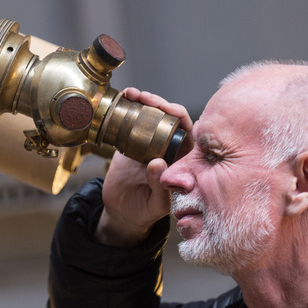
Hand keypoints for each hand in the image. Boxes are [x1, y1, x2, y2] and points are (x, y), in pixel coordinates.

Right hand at [96, 88, 192, 246]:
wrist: (121, 212)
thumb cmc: (144, 211)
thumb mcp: (155, 204)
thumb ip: (159, 186)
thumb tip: (157, 162)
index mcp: (181, 159)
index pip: (187, 130)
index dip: (177, 115)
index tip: (164, 108)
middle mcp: (167, 147)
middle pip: (167, 116)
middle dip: (157, 102)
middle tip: (144, 97)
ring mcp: (148, 143)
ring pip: (150, 115)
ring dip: (142, 101)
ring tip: (130, 94)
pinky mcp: (130, 142)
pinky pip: (130, 121)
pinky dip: (126, 110)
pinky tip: (120, 101)